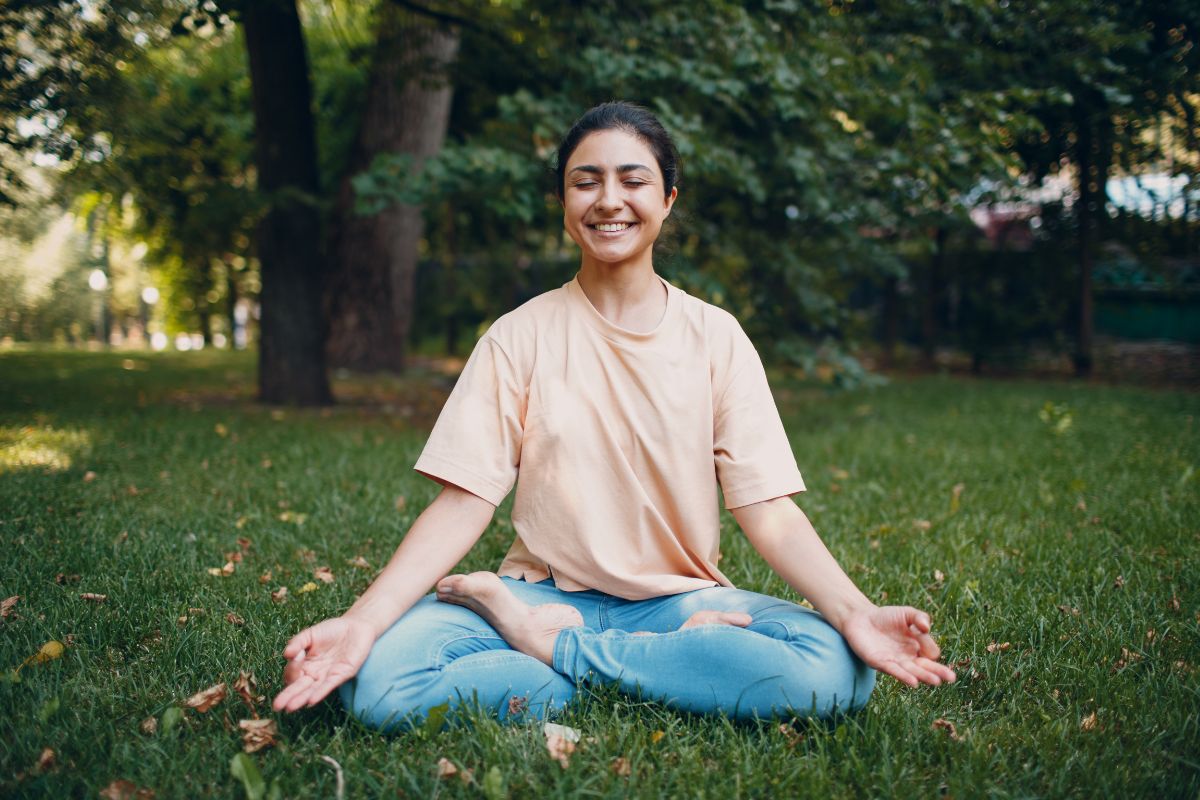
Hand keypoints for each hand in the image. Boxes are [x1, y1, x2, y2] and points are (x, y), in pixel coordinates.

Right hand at [272, 616, 375, 711]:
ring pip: (312, 690)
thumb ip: (297, 642)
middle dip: (288, 696)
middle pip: (299, 687)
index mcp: (306, 664)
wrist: (357, 626)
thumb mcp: (310, 634)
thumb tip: (285, 654)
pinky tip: (311, 701)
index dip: (292, 668)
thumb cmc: (332, 630)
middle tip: (276, 706)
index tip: (295, 655)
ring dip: (301, 698)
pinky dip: (320, 693)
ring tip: (290, 708)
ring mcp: (328, 675)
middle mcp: (315, 673)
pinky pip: (329, 685)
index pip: (292, 673)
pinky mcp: (342, 674)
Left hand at [840, 605, 956, 686]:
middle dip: (938, 672)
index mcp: (917, 647)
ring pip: (912, 671)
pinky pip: (894, 671)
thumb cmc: (886, 617)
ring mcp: (895, 661)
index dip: (931, 648)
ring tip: (936, 681)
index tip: (928, 642)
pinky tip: (914, 682)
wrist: (860, 618)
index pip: (931, 653)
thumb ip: (919, 617)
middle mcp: (908, 657)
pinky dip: (904, 677)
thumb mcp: (906, 613)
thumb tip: (927, 628)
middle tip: (951, 678)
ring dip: (924, 676)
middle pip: (925, 667)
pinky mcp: (880, 663)